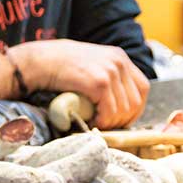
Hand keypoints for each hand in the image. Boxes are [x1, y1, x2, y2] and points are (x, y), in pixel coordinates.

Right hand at [8, 40, 148, 129]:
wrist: (39, 61)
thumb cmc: (60, 66)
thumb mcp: (91, 64)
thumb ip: (108, 77)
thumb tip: (120, 104)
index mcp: (120, 57)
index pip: (142, 88)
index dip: (135, 108)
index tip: (122, 119)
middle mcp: (119, 62)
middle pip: (136, 101)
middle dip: (123, 119)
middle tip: (106, 126)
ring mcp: (111, 71)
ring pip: (124, 109)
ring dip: (110, 122)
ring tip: (95, 123)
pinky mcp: (100, 82)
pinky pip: (109, 111)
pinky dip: (101, 121)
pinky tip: (89, 120)